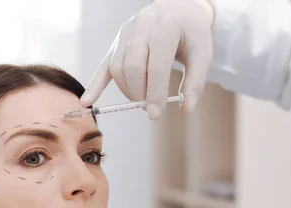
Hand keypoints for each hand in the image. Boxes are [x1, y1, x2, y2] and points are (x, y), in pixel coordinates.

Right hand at [80, 0, 214, 117]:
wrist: (177, 8)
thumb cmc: (191, 33)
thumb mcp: (203, 53)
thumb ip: (195, 82)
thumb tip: (185, 109)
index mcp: (165, 27)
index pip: (156, 66)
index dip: (155, 93)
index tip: (156, 114)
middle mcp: (141, 26)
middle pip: (133, 68)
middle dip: (140, 94)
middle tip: (150, 108)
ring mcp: (125, 33)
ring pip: (118, 68)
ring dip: (127, 91)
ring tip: (141, 100)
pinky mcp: (116, 41)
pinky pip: (103, 65)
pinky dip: (95, 84)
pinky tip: (87, 101)